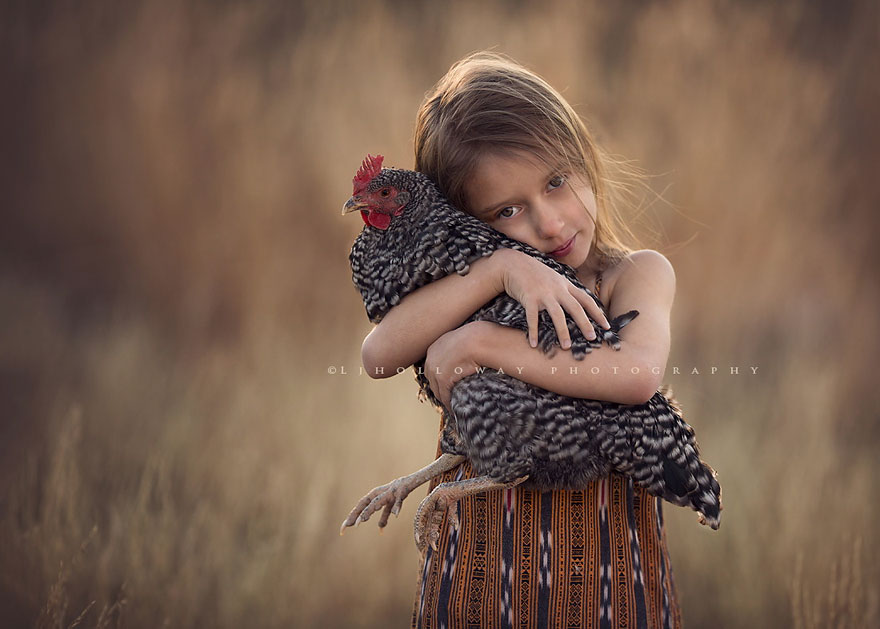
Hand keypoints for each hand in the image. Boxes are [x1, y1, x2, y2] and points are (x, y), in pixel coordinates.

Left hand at [424, 322, 490, 408]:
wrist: (478, 340)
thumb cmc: (476, 338)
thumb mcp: (461, 339)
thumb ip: (457, 348)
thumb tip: (465, 353)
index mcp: (434, 349)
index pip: (432, 368)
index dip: (438, 377)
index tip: (446, 384)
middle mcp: (431, 359)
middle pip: (432, 380)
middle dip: (439, 389)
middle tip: (449, 397)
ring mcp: (435, 370)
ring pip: (437, 390)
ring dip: (444, 398)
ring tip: (451, 405)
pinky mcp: (443, 379)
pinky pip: (444, 396)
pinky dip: (449, 403)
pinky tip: (454, 408)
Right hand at [489, 248, 609, 349]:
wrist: (513, 263)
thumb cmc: (534, 273)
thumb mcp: (554, 278)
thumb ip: (565, 290)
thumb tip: (577, 304)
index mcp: (565, 285)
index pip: (586, 300)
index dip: (597, 313)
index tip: (607, 326)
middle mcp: (557, 289)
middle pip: (575, 308)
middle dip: (585, 323)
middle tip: (592, 338)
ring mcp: (543, 293)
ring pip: (557, 314)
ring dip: (563, 331)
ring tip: (566, 347)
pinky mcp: (529, 297)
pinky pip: (532, 317)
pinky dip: (533, 331)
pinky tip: (534, 343)